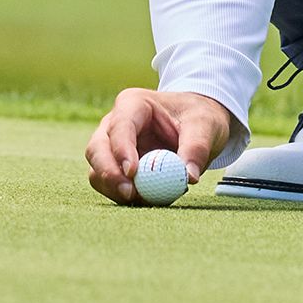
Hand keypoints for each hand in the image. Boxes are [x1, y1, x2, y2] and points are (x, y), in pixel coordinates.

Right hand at [84, 88, 233, 205]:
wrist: (197, 125)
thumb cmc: (197, 116)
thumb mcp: (205, 125)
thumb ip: (197, 148)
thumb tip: (188, 176)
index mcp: (134, 104)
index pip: (120, 126)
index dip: (121, 149)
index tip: (132, 173)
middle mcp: (115, 123)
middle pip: (97, 148)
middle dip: (109, 173)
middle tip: (130, 194)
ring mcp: (112, 146)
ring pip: (97, 169)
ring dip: (115, 189)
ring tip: (146, 199)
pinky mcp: (116, 167)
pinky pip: (110, 185)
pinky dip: (123, 196)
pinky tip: (148, 198)